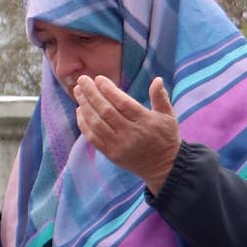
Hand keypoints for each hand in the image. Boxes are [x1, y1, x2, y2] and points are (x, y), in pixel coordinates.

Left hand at [73, 74, 181, 193]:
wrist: (163, 168)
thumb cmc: (165, 138)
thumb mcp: (168, 116)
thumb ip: (160, 97)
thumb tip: (157, 79)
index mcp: (145, 122)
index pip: (123, 103)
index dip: (109, 90)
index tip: (98, 78)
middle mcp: (130, 134)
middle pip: (106, 111)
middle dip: (91, 94)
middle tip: (82, 80)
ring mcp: (119, 146)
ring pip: (97, 123)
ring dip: (85, 106)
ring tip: (77, 91)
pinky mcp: (111, 154)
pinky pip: (93, 138)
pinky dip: (83, 124)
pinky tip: (79, 110)